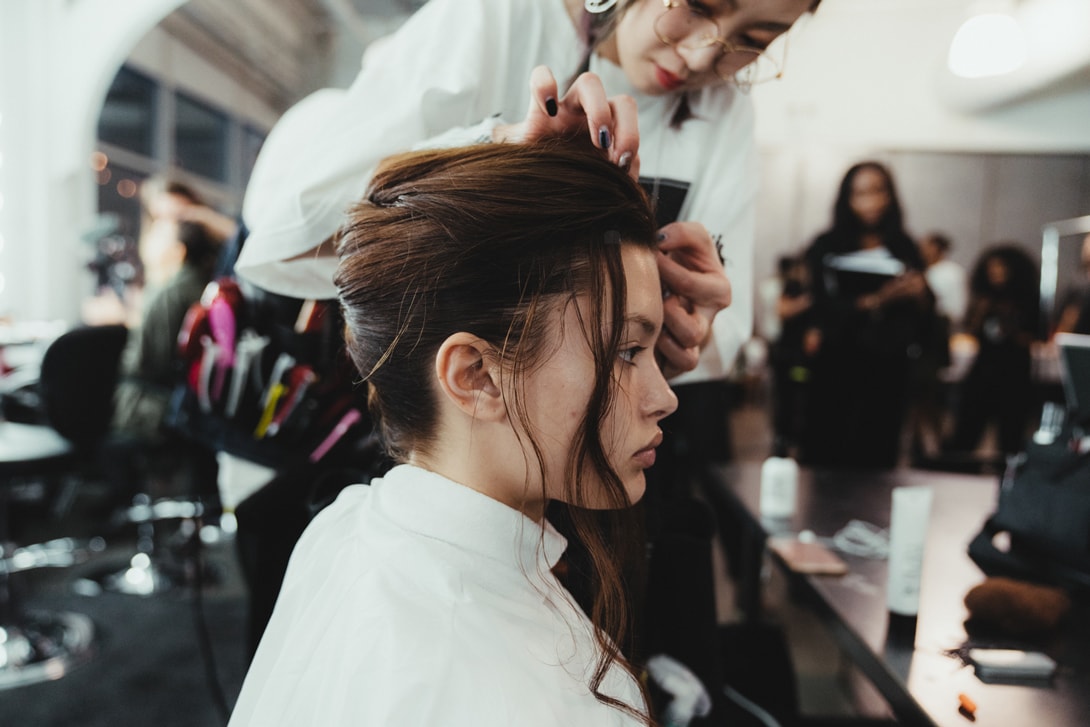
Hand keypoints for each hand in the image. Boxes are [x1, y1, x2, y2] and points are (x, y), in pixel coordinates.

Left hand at [493, 66, 639, 176]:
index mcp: (548, 107)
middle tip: (600, 141)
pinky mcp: (621, 146)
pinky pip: (633, 146)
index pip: (542, 79)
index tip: (547, 108)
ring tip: (619, 162)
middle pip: (592, 84)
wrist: (558, 190)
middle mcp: (577, 108)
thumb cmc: (535, 168)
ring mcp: (604, 123)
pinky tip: (624, 180)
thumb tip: (495, 139)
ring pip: (624, 106)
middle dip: (598, 109)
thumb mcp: (518, 159)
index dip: (544, 84)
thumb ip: (508, 145)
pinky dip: (632, 163)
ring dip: (627, 131)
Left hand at [654, 222, 732, 377]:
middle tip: (649, 294)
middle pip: (692, 330)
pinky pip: (678, 364)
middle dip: (663, 312)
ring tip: (650, 318)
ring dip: (662, 335)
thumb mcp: (690, 239)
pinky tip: (648, 335)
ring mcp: (697, 341)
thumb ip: (681, 233)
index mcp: (718, 290)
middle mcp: (709, 319)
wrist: (676, 283)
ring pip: (685, 354)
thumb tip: (660, 241)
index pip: (689, 285)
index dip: (663, 270)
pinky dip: (662, 354)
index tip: (647, 257)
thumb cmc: (684, 260)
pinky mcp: (682, 358)